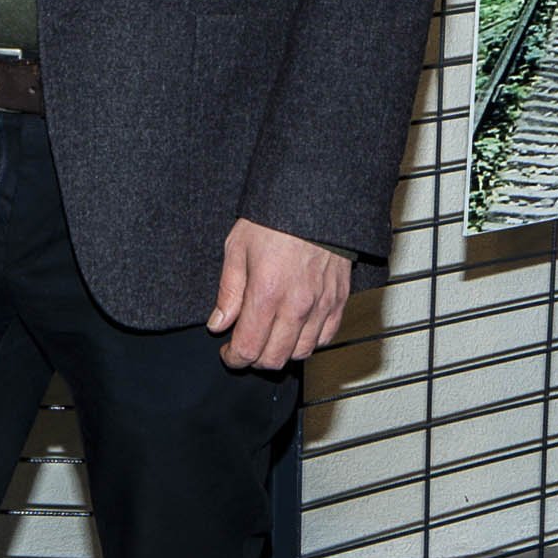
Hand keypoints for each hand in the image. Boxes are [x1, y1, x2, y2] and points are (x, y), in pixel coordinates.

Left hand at [207, 218, 349, 371]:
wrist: (316, 199)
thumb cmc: (276, 217)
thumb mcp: (238, 247)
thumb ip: (229, 292)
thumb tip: (218, 324)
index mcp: (267, 293)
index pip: (248, 348)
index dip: (234, 358)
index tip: (228, 352)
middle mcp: (297, 305)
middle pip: (274, 359)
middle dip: (254, 359)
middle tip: (246, 345)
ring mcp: (322, 305)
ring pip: (300, 353)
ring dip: (282, 352)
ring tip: (270, 337)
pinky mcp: (339, 300)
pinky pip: (325, 338)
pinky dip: (309, 342)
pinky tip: (295, 330)